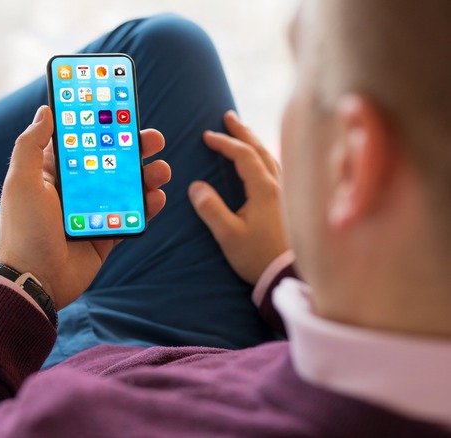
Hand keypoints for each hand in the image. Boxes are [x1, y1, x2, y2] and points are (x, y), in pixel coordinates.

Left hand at [0, 106, 170, 309]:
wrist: (34, 281)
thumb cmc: (23, 230)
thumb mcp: (21, 182)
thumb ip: (31, 144)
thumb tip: (46, 110)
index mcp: (54, 173)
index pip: (82, 141)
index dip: (101, 124)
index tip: (121, 108)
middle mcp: (76, 189)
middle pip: (112, 160)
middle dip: (135, 147)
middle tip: (153, 139)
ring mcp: (94, 212)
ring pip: (128, 186)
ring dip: (148, 175)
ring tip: (160, 170)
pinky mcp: (107, 234)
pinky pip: (133, 215)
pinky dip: (148, 205)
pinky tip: (157, 197)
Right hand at [188, 110, 288, 284]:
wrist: (289, 275)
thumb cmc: (259, 256)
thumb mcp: (229, 235)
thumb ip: (211, 209)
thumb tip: (195, 186)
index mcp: (264, 189)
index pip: (243, 155)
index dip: (224, 143)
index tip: (206, 136)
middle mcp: (279, 185)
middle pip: (260, 150)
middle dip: (242, 132)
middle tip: (228, 117)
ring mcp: (288, 192)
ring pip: (271, 157)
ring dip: (254, 142)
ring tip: (243, 133)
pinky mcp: (290, 203)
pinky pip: (276, 168)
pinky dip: (263, 157)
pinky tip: (261, 161)